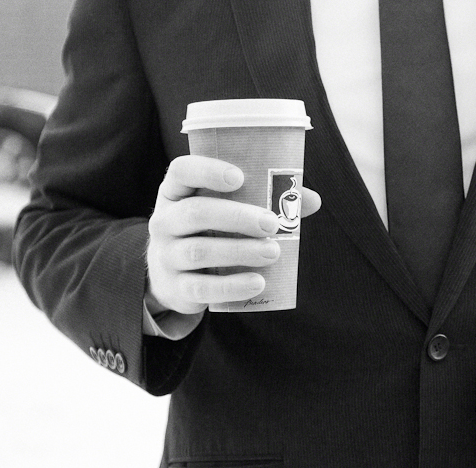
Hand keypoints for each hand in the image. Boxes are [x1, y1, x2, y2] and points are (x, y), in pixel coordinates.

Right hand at [147, 155, 320, 314]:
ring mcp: (166, 255)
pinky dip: (232, 286)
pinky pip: (201, 287)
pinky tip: (258, 282)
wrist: (173, 279)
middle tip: (271, 223)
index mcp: (176, 193)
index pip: (181, 170)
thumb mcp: (225, 211)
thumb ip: (265, 201)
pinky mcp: (176, 288)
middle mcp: (164, 221)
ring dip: (239, 250)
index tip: (239, 177)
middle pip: (194, 213)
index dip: (207, 171)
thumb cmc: (209, 233)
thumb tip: (311, 200)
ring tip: (273, 251)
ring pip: (198, 251)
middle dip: (236, 217)